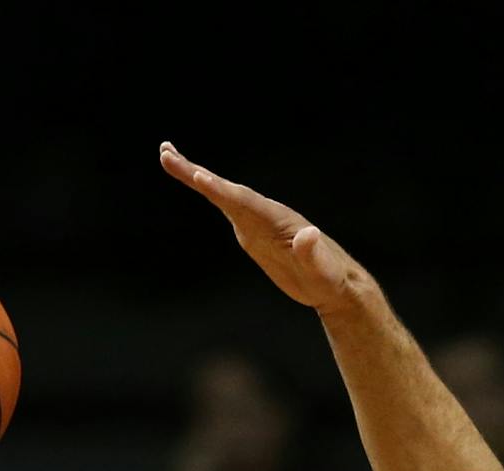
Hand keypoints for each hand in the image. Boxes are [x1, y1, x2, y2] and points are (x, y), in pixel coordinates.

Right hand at [159, 142, 371, 313]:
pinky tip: (198, 182)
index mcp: (277, 220)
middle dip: (196, 173)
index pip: (244, 202)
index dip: (221, 190)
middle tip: (166, 152)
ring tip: (168, 156)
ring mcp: (258, 221)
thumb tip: (309, 235)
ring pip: (223, 194)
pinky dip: (209, 192)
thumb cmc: (330, 279)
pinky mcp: (254, 231)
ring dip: (197, 176)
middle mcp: (265, 214)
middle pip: (226, 190)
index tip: (198, 176)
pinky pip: (226, 207)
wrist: (337, 284)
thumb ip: (313, 254)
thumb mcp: (323, 271)